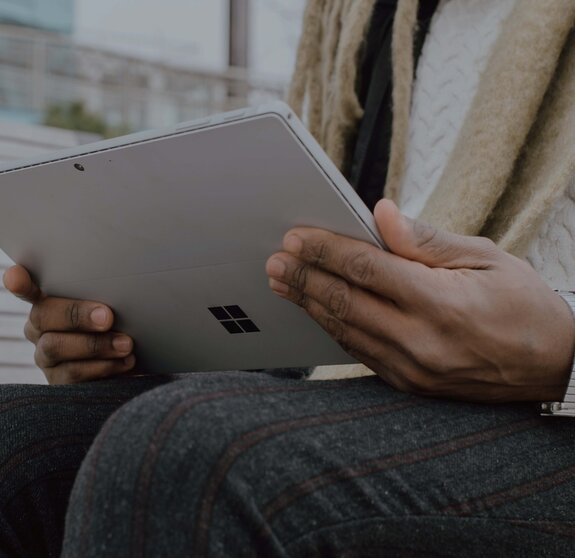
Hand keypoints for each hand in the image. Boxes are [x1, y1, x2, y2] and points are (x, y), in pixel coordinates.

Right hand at [3, 265, 135, 384]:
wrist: (131, 362)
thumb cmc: (119, 327)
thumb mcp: (112, 309)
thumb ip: (103, 299)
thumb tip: (109, 301)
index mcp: (49, 304)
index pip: (28, 290)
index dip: (21, 284)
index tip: (16, 277)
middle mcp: (40, 329)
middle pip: (43, 317)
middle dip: (76, 316)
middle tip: (107, 318)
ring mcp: (46, 357)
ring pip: (56, 347)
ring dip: (96, 345)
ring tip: (126, 344)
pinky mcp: (59, 382)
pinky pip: (74, 373)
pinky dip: (104, 366)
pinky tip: (125, 361)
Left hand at [266, 200, 574, 402]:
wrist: (553, 366)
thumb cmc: (524, 304)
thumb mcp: (486, 258)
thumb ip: (426, 241)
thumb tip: (382, 214)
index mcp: (440, 302)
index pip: (366, 268)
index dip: (326, 250)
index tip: (296, 236)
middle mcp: (420, 340)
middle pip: (345, 301)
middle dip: (304, 278)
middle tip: (275, 260)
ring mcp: (412, 368)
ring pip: (345, 330)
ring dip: (310, 303)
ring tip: (282, 283)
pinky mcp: (409, 383)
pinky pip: (359, 352)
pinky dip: (334, 328)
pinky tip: (317, 310)